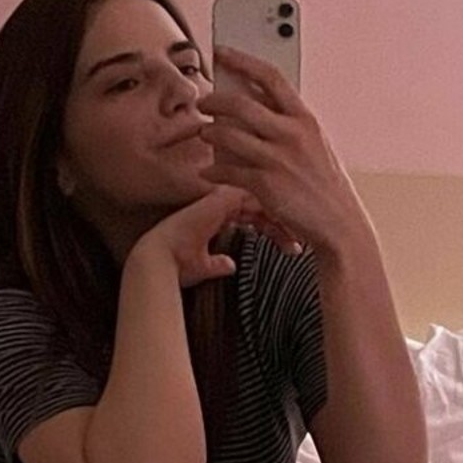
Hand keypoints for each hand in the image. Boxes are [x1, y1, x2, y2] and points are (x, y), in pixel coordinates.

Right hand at [126, 184, 292, 288]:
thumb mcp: (204, 266)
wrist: (159, 261)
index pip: (254, 211)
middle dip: (285, 222)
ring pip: (264, 202)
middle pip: (263, 204)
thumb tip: (230, 266)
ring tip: (298, 245)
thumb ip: (218, 264)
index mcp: (216, 211)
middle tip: (303, 241)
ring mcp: (222, 196)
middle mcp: (221, 200)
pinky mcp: (223, 199)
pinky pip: (258, 204)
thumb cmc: (175, 265)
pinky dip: (276, 220)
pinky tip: (289, 237)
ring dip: (284, 224)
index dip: (274, 226)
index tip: (291, 243)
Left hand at [196, 46, 368, 254]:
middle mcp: (292, 134)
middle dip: (214, 100)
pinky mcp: (266, 184)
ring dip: (209, 132)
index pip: (271, 76)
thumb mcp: (316, 146)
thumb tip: (258, 105)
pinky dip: (213, 170)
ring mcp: (278, 158)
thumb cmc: (326, 187)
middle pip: (240, 103)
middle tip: (204, 103)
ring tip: (204, 134)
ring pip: (228, 134)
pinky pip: (227, 169)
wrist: (339, 224)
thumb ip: (290, 124)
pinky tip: (209, 171)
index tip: (222, 53)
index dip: (242, 59)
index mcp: (306, 120)